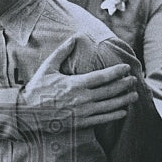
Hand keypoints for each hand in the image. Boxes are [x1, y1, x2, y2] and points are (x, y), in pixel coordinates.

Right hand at [22, 38, 136, 129]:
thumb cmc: (37, 89)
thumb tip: (74, 38)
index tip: (126, 68)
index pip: (103, 77)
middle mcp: (82, 98)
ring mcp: (83, 112)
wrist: (27, 113)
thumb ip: (62, 52)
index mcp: (75, 83)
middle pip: (110, 91)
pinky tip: (123, 111)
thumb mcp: (48, 68)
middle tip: (134, 80)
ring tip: (134, 95)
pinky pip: (102, 119)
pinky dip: (115, 115)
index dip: (117, 72)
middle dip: (124, 85)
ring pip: (109, 106)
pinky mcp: (81, 123)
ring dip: (124, 100)